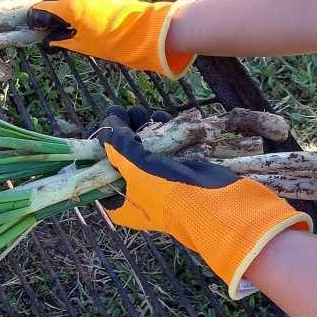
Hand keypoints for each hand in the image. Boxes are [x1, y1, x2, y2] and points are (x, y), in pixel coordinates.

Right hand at [29, 0, 196, 77]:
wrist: (139, 31)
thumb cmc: (109, 41)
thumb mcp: (81, 44)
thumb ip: (62, 39)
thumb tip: (51, 38)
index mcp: (68, 7)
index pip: (43, 6)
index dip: (38, 14)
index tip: (38, 21)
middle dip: (51, 3)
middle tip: (54, 15)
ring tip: (71, 6)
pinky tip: (88, 2)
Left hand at [98, 106, 311, 299]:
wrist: (215, 204)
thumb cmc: (169, 192)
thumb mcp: (136, 169)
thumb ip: (118, 146)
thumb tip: (108, 124)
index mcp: (119, 203)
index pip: (101, 170)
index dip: (103, 144)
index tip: (110, 120)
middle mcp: (135, 194)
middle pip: (122, 155)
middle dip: (126, 131)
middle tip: (132, 112)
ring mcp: (157, 182)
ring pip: (144, 149)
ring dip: (145, 128)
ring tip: (148, 113)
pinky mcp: (176, 171)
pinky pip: (164, 148)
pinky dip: (163, 132)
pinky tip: (163, 118)